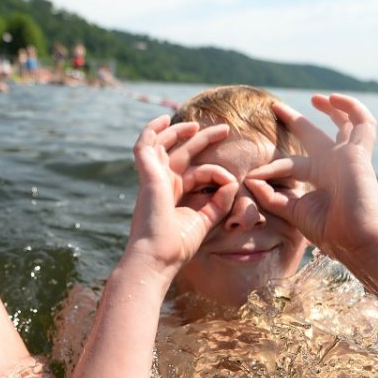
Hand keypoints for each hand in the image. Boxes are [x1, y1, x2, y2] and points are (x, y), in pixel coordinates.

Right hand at [126, 116, 237, 274]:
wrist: (159, 257)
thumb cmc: (178, 245)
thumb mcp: (206, 220)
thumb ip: (219, 202)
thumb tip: (233, 182)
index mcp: (174, 195)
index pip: (197, 173)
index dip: (217, 172)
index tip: (232, 182)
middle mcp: (163, 184)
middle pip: (181, 153)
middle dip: (201, 139)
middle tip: (224, 129)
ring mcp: (153, 178)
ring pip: (162, 145)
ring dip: (177, 131)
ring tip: (196, 123)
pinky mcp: (148, 176)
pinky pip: (145, 146)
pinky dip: (151, 131)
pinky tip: (163, 120)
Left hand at [245, 94, 377, 265]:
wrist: (355, 239)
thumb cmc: (330, 231)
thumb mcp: (293, 211)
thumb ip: (271, 197)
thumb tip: (250, 180)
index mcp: (319, 178)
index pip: (291, 163)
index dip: (271, 166)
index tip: (251, 175)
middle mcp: (333, 164)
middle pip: (315, 135)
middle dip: (297, 121)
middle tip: (276, 108)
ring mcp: (348, 157)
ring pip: (346, 123)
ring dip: (333, 108)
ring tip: (317, 98)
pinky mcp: (359, 152)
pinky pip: (362, 122)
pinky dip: (351, 107)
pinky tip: (333, 99)